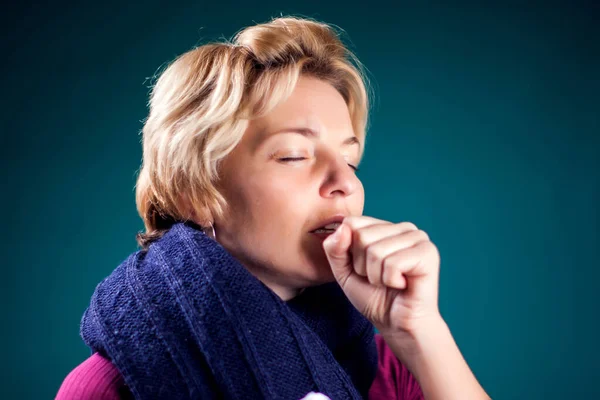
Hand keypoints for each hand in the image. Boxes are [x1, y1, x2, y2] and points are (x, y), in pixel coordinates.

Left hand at [323, 216, 441, 335]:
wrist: (398, 325)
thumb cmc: (374, 297)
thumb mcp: (344, 271)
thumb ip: (335, 248)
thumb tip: (343, 227)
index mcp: (384, 227)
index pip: (351, 223)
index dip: (349, 252)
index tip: (364, 268)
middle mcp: (402, 227)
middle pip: (362, 236)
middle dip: (363, 266)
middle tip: (379, 279)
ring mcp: (417, 237)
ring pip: (376, 251)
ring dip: (376, 276)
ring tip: (390, 283)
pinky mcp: (427, 252)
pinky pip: (392, 264)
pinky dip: (390, 281)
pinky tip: (402, 285)